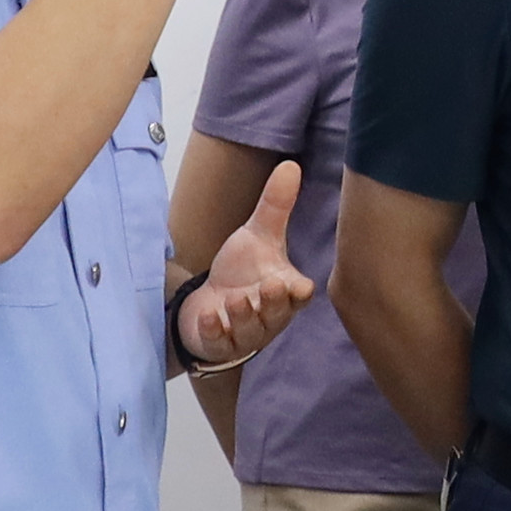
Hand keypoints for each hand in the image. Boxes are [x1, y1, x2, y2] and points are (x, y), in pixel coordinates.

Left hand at [177, 161, 318, 375]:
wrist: (210, 303)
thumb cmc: (242, 271)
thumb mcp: (258, 235)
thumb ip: (275, 205)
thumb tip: (290, 165)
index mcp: (284, 290)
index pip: (299, 295)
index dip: (299, 292)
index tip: (299, 285)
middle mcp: (270, 316)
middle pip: (277, 314)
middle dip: (272, 303)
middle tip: (269, 286)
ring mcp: (245, 334)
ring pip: (250, 332)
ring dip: (243, 317)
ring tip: (235, 301)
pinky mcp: (220, 345)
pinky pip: (220, 344)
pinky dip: (215, 332)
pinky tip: (210, 317)